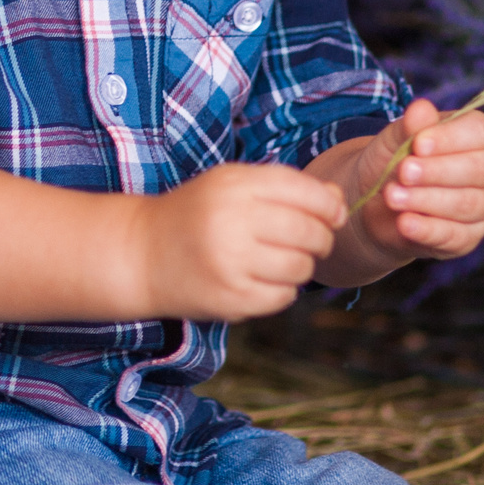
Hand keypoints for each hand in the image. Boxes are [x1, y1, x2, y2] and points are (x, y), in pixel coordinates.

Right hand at [137, 162, 347, 321]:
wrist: (142, 253)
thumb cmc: (197, 214)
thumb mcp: (233, 185)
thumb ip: (286, 188)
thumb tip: (340, 204)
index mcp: (235, 186)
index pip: (306, 193)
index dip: (330, 206)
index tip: (333, 215)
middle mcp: (232, 222)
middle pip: (310, 232)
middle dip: (321, 239)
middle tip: (311, 242)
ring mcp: (230, 263)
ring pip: (301, 267)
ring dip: (302, 266)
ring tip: (281, 260)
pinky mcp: (231, 299)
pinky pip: (284, 296)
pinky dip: (282, 290)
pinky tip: (262, 279)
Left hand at [352, 98, 483, 260]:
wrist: (374, 204)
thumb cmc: (391, 163)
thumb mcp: (393, 141)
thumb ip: (408, 126)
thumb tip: (421, 108)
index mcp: (477, 137)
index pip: (479, 132)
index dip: (450, 138)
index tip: (418, 144)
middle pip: (479, 169)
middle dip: (437, 171)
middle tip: (403, 172)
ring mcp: (483, 208)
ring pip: (467, 204)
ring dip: (427, 200)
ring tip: (392, 196)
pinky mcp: (467, 239)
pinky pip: (454, 235)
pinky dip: (427, 229)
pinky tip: (404, 222)